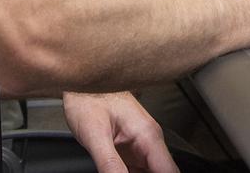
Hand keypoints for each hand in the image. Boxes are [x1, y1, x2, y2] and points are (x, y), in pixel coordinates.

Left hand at [62, 91, 178, 172]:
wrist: (80, 84)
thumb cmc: (87, 98)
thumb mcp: (94, 135)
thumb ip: (109, 164)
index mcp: (147, 135)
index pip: (169, 171)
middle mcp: (148, 140)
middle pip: (162, 172)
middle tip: (123, 172)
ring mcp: (140, 146)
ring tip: (117, 170)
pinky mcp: (130, 149)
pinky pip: (137, 170)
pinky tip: (116, 172)